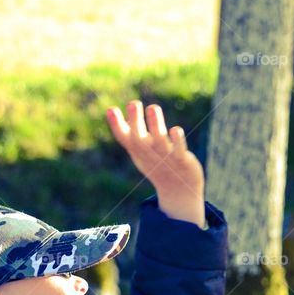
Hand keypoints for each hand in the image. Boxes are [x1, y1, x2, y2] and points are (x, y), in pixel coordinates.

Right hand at [107, 100, 205, 227]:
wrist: (178, 191)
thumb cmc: (157, 165)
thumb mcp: (140, 151)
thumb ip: (128, 134)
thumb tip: (114, 113)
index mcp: (138, 151)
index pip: (124, 138)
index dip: (116, 125)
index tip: (111, 109)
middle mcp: (150, 154)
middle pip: (139, 139)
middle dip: (136, 121)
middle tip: (133, 103)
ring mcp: (166, 158)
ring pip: (159, 141)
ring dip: (156, 125)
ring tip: (153, 108)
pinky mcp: (182, 161)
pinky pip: (179, 151)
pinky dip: (177, 141)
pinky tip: (175, 129)